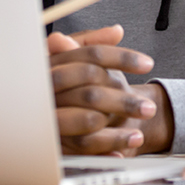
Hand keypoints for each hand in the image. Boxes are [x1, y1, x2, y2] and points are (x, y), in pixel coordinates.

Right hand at [47, 25, 170, 154]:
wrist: (35, 114)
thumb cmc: (62, 80)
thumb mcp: (72, 57)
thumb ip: (92, 43)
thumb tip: (117, 31)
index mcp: (54, 62)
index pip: (92, 55)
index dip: (122, 58)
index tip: (148, 64)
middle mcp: (47, 87)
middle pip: (92, 92)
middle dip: (124, 101)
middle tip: (150, 108)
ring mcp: (47, 114)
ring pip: (88, 120)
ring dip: (118, 130)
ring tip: (139, 134)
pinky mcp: (50, 141)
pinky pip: (82, 147)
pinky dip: (104, 148)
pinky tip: (120, 153)